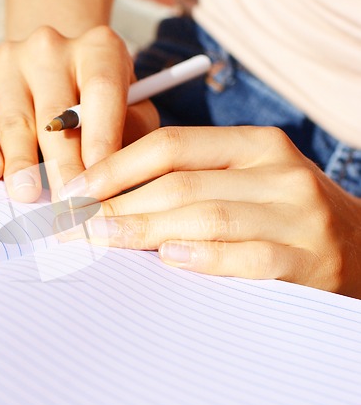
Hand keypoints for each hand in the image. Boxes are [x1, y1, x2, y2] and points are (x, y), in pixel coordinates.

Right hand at [0, 25, 158, 201]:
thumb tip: (113, 180)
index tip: (100, 185)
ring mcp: (11, 63)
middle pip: (56, 114)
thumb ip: (131, 135)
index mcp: (99, 49)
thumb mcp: (132, 108)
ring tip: (28, 195)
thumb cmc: (102, 103)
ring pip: (16, 121)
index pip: (101, 92)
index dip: (101, 141)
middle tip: (68, 205)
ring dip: (22, 163)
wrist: (58, 69)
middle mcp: (52, 48)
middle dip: (63, 166)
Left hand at [57, 126, 360, 298]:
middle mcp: (277, 172)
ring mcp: (297, 214)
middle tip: (73, 226)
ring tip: (101, 241)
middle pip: (180, 184)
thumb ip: (190, 180)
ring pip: (205, 217)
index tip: (75, 192)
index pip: (171, 146)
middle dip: (117, 206)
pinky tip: (167, 259)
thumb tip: (111, 194)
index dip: (115, 167)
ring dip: (144, 230)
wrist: (360, 248)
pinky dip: (203, 258)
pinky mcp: (309, 259)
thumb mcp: (244, 180)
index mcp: (254, 145)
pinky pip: (247, 257)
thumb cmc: (281, 215)